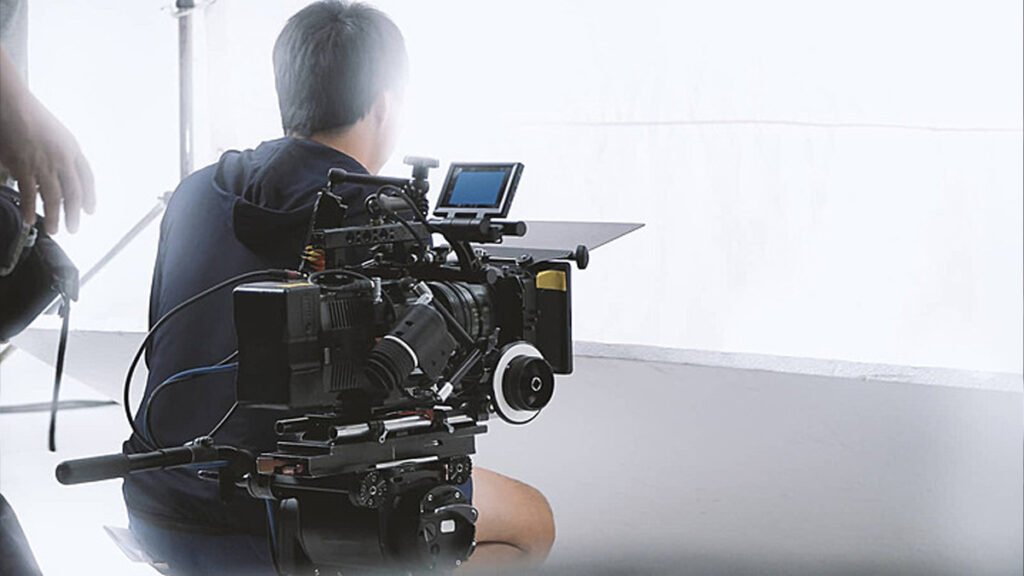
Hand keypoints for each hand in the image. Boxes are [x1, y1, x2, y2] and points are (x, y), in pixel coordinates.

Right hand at [0, 49, 94, 233]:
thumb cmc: (31, 115)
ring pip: (54, 198)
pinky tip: (31, 218)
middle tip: (74, 227)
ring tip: (54, 229)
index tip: (89, 210)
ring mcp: (44, 164)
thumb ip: (62, 154)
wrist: (12, 104)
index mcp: (73, 149)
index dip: (89, 196)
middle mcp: (63, 159)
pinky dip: (31, 209)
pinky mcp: (24, 167)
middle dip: (74, 214)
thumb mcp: (56, 133)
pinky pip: (31, 194)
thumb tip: (60, 173)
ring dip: (55, 217)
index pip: (87, 178)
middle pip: (74, 193)